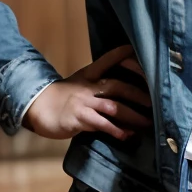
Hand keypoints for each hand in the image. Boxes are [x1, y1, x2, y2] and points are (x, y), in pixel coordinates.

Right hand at [22, 45, 151, 141]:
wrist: (36, 107)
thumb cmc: (61, 98)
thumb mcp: (79, 84)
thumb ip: (98, 84)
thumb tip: (124, 91)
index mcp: (88, 74)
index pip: (109, 60)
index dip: (126, 56)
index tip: (142, 56)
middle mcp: (87, 86)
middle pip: (117, 85)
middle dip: (138, 93)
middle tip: (155, 102)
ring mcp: (83, 102)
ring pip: (113, 107)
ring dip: (132, 115)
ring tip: (147, 123)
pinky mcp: (79, 118)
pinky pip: (101, 124)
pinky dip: (116, 130)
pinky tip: (126, 135)